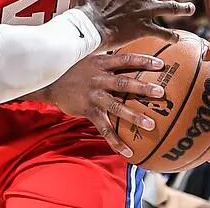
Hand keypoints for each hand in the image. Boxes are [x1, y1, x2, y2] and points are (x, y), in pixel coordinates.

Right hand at [37, 52, 168, 158]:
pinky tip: (128, 151)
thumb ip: (108, 60)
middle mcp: (97, 79)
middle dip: (142, 88)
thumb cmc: (73, 69)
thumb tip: (131, 57)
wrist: (48, 83)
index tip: (161, 64)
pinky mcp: (87, 110)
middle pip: (123, 83)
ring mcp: (92, 95)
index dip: (142, 61)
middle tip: (160, 93)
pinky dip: (115, 140)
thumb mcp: (88, 59)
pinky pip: (103, 127)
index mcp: (100, 64)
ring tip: (151, 124)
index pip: (124, 60)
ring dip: (134, 116)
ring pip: (116, 106)